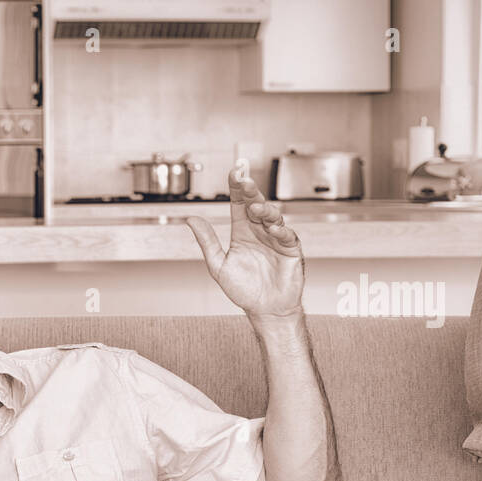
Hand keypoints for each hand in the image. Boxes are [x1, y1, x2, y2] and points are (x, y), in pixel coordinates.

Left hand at [185, 170, 304, 325]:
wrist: (265, 308)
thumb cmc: (244, 288)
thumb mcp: (218, 265)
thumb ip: (207, 241)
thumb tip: (191, 220)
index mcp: (242, 231)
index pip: (239, 204)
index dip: (237, 187)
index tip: (234, 171)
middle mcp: (260, 231)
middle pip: (256, 205)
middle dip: (251, 192)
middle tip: (244, 180)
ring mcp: (276, 238)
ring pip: (273, 217)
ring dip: (264, 210)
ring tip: (255, 207)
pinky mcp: (291, 250)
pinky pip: (287, 236)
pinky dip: (281, 231)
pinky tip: (272, 228)